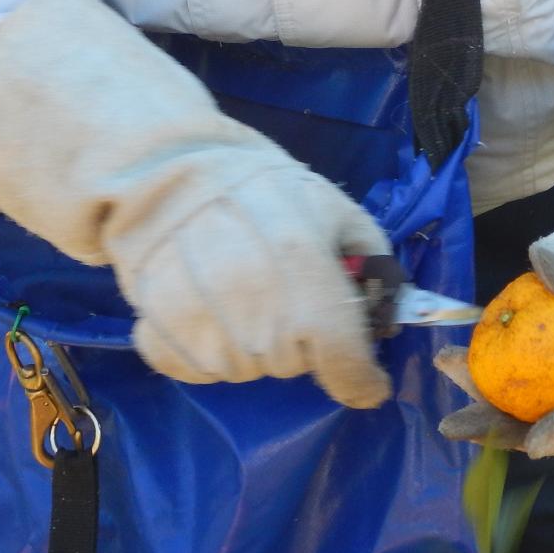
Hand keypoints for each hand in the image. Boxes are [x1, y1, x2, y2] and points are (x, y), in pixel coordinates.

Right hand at [115, 159, 395, 408]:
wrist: (167, 172)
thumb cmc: (257, 188)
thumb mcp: (333, 207)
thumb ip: (374, 262)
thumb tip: (391, 314)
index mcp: (304, 273)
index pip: (346, 365)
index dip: (362, 379)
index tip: (366, 379)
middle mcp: (256, 315)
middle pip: (295, 364)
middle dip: (299, 336)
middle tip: (278, 287)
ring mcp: (205, 333)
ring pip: (248, 369)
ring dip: (251, 341)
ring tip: (234, 285)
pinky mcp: (162, 341)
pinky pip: (199, 370)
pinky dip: (204, 346)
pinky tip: (201, 301)